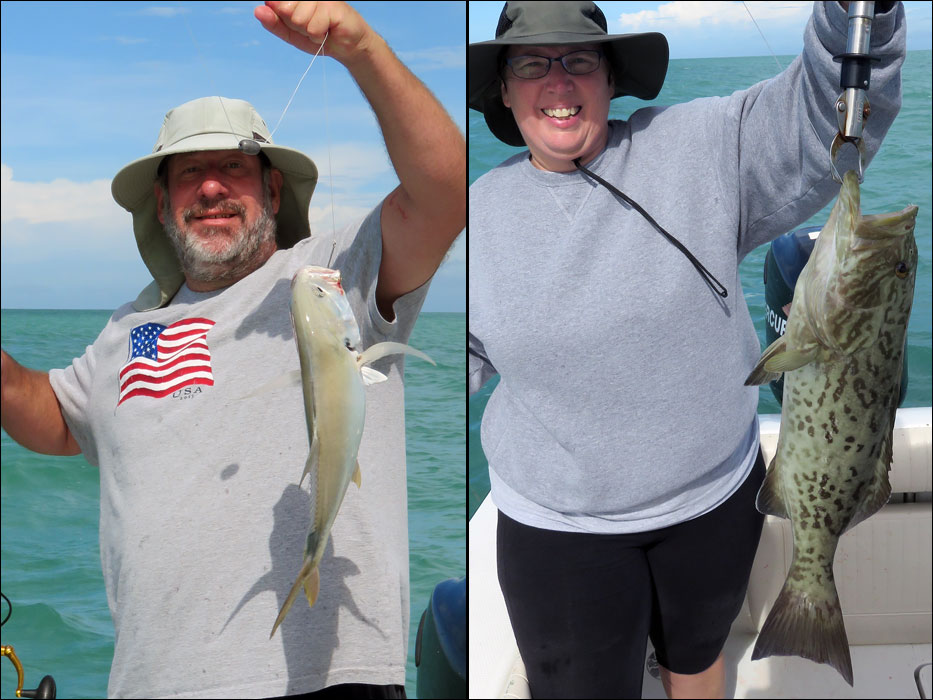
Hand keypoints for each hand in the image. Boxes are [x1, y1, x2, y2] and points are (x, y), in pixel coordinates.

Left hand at [254, 1, 378, 66]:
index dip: (283, 18)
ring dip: (309, 32)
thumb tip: (258, 11)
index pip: (274, 3)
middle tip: (311, 27)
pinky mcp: (331, 5)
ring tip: (321, 29)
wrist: (347, 47)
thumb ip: (274, 22)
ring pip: (298, 19)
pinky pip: (312, 27)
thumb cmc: (319, 36)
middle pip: (285, 10)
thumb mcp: (291, 33)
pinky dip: (318, 36)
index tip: (296, 22)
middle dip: (296, 26)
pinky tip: (328, 31)